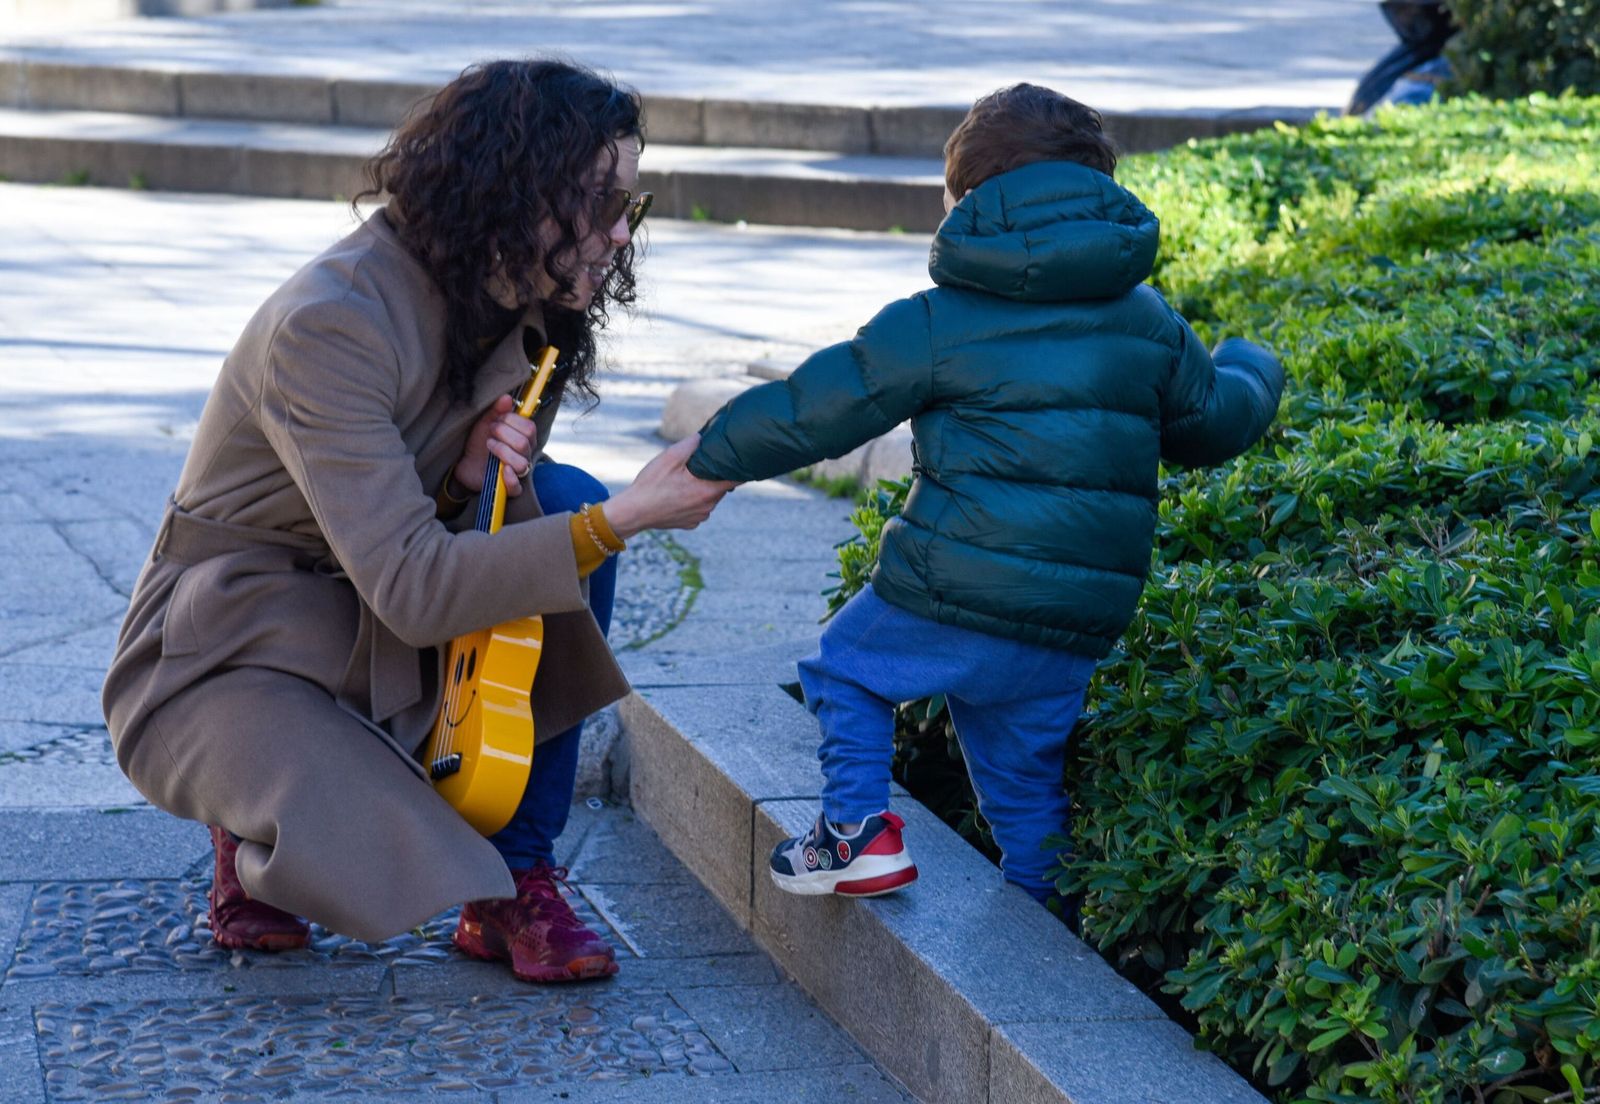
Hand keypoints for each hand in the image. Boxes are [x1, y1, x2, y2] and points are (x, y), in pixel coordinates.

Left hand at [455, 394, 534, 497]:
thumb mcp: (485, 424)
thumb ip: (496, 411)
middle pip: (525, 443)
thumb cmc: (478, 443)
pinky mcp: (509, 487)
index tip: (495, 421)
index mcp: (524, 438)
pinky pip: (517, 487)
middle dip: (503, 434)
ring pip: (521, 463)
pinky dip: (510, 478)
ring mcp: (519, 472)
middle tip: (490, 433)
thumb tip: (507, 397)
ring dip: (502, 452)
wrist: (464, 463)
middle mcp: (525, 455)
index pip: (529, 427)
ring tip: (489, 447)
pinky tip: (501, 469)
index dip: (511, 422)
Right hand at [605, 434, 735, 538]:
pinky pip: (698, 509)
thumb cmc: (651, 484)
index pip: (736, 479)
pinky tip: (678, 496)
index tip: (738, 459)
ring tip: (683, 482)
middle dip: (713, 476)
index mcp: (707, 490)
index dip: (739, 468)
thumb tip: (703, 436)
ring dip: (702, 489)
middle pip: (721, 487)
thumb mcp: (669, 457)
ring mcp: (700, 517)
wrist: (633, 512)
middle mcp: (708, 506)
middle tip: (696, 468)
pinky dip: (693, 502)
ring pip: (709, 498)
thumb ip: (690, 444)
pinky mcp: (691, 524)